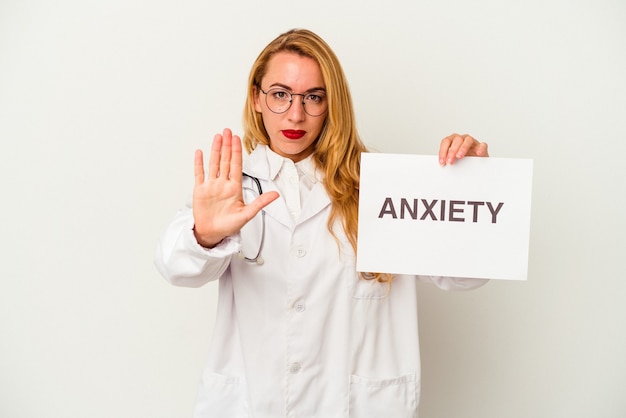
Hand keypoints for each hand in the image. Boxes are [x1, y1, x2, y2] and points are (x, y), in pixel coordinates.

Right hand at [192, 128, 278, 247]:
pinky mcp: (200, 191)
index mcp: (234, 188)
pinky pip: (200, 174)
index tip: (237, 139)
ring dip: (215, 150)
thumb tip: (276, 194)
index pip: (236, 165)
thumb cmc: (229, 226)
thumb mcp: (247, 214)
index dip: (236, 151)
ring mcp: (211, 186)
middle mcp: (223, 184)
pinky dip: (199, 163)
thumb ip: (260, 203)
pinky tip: (200, 153)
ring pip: (213, 164)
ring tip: (217, 137)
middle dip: (226, 145)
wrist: (212, 234)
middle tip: (228, 131)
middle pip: (225, 160)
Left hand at [438, 133, 488, 165]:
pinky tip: (478, 153)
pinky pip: (482, 145)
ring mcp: (472, 142)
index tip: (442, 162)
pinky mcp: (482, 147)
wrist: (474, 164)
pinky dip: (480, 148)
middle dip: (452, 151)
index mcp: (453, 140)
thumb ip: (448, 159)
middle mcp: (462, 139)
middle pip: (456, 140)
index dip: (443, 151)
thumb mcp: (453, 160)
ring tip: (459, 156)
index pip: (446, 142)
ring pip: (468, 140)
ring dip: (463, 148)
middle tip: (450, 161)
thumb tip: (442, 165)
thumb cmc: (462, 160)